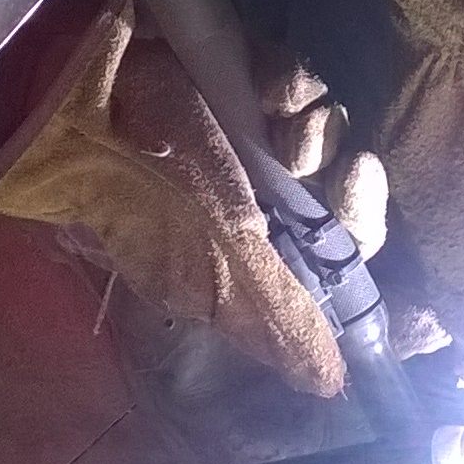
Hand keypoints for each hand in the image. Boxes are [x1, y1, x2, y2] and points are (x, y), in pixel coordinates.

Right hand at [0, 0, 412, 395]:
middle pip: (340, 197)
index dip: (361, 243)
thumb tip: (328, 383)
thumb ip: (276, 319)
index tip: (386, 235)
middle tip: (347, 168)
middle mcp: (250, 205)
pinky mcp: (233, 80)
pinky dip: (295, 85)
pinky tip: (271, 92)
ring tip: (289, 126)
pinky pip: (296, 83)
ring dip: (321, 133)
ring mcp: (243, 140)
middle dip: (349, 187)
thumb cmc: (148, 199)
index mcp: (246, 260)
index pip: (331, 265)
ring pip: (326, 136)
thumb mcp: (215, 272)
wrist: (77, 104)